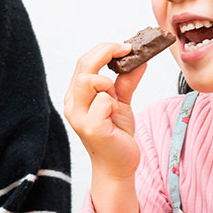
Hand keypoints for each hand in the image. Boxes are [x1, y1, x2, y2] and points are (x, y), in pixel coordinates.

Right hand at [63, 42, 147, 212]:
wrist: (118, 165)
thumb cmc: (116, 135)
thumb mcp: (121, 102)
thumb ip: (126, 81)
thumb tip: (140, 60)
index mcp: (76, 96)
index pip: (83, 62)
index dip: (103, 49)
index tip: (125, 46)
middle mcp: (72, 105)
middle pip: (83, 66)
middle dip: (106, 53)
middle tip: (127, 50)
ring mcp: (78, 117)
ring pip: (90, 80)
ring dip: (108, 83)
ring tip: (115, 99)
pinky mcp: (91, 128)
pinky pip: (104, 102)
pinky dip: (114, 104)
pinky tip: (115, 118)